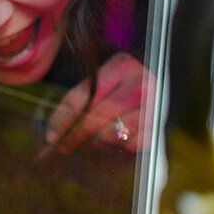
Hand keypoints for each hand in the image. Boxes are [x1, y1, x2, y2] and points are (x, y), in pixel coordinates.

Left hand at [41, 52, 155, 156]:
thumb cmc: (124, 91)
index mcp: (121, 66)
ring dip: (96, 141)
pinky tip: (112, 145)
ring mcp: (153, 105)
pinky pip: (131, 144)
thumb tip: (53, 131)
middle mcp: (140, 82)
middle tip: (62, 147)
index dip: (63, 117)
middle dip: (76, 134)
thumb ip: (84, 99)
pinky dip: (118, 146)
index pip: (85, 94)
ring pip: (113, 131)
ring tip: (89, 143)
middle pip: (97, 114)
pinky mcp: (159, 126)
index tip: (50, 136)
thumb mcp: (106, 84)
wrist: (163, 91)